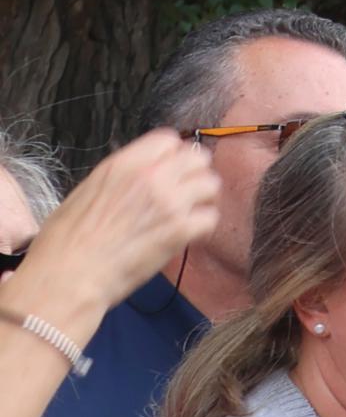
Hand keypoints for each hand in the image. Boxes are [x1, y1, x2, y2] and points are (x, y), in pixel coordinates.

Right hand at [15, 131, 216, 333]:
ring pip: (211, 184)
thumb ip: (119, 179)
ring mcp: (169, 201)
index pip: (168, 139)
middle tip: (186, 192)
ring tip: (190, 213)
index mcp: (123, 164)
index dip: (172, 155)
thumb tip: (137, 179)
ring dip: (203, 198)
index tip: (170, 169)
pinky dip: (202, 227)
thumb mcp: (85, 193)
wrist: (67, 277)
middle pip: (198, 158)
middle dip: (194, 173)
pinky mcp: (180, 230)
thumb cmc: (64, 242)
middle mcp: (151, 176)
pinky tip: (187, 235)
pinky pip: (210, 218)